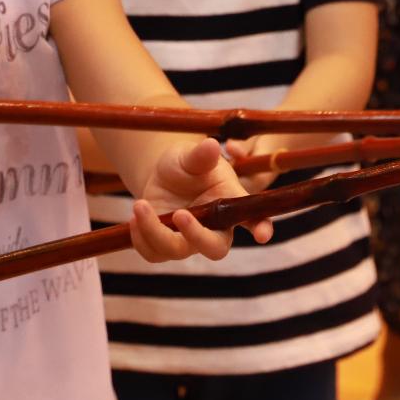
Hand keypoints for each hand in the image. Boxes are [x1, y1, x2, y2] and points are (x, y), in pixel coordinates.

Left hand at [130, 138, 272, 262]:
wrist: (162, 174)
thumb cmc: (186, 163)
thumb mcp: (191, 156)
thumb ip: (200, 156)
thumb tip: (210, 145)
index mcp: (230, 202)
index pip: (253, 218)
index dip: (261, 228)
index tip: (263, 234)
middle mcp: (214, 227)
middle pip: (215, 248)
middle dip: (197, 236)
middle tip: (180, 214)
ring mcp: (189, 240)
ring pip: (178, 251)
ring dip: (156, 233)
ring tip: (140, 205)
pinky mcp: (166, 245)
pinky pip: (154, 254)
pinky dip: (141, 238)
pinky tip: (135, 217)